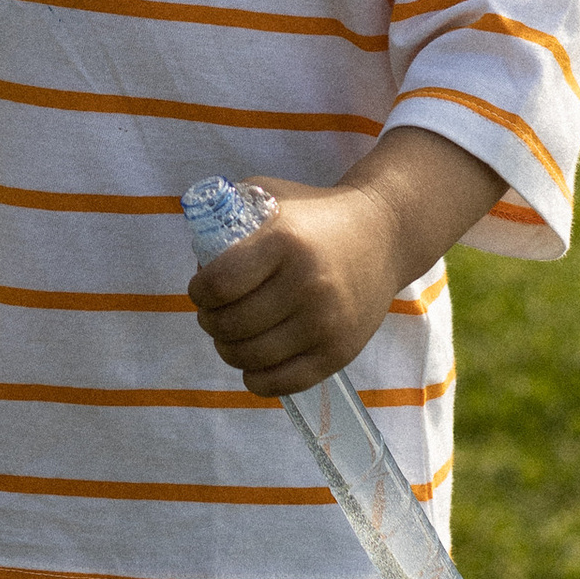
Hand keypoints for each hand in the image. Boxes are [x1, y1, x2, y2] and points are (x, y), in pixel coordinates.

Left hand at [187, 179, 406, 397]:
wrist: (384, 233)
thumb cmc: (315, 214)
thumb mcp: (271, 195)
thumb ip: (228, 211)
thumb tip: (195, 255)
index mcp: (284, 242)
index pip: (218, 285)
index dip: (198, 292)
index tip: (201, 289)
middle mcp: (307, 285)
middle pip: (231, 325)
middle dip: (209, 321)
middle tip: (214, 313)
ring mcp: (325, 323)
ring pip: (251, 357)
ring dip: (228, 349)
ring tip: (230, 335)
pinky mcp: (340, 352)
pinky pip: (282, 383)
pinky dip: (256, 378)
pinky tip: (254, 361)